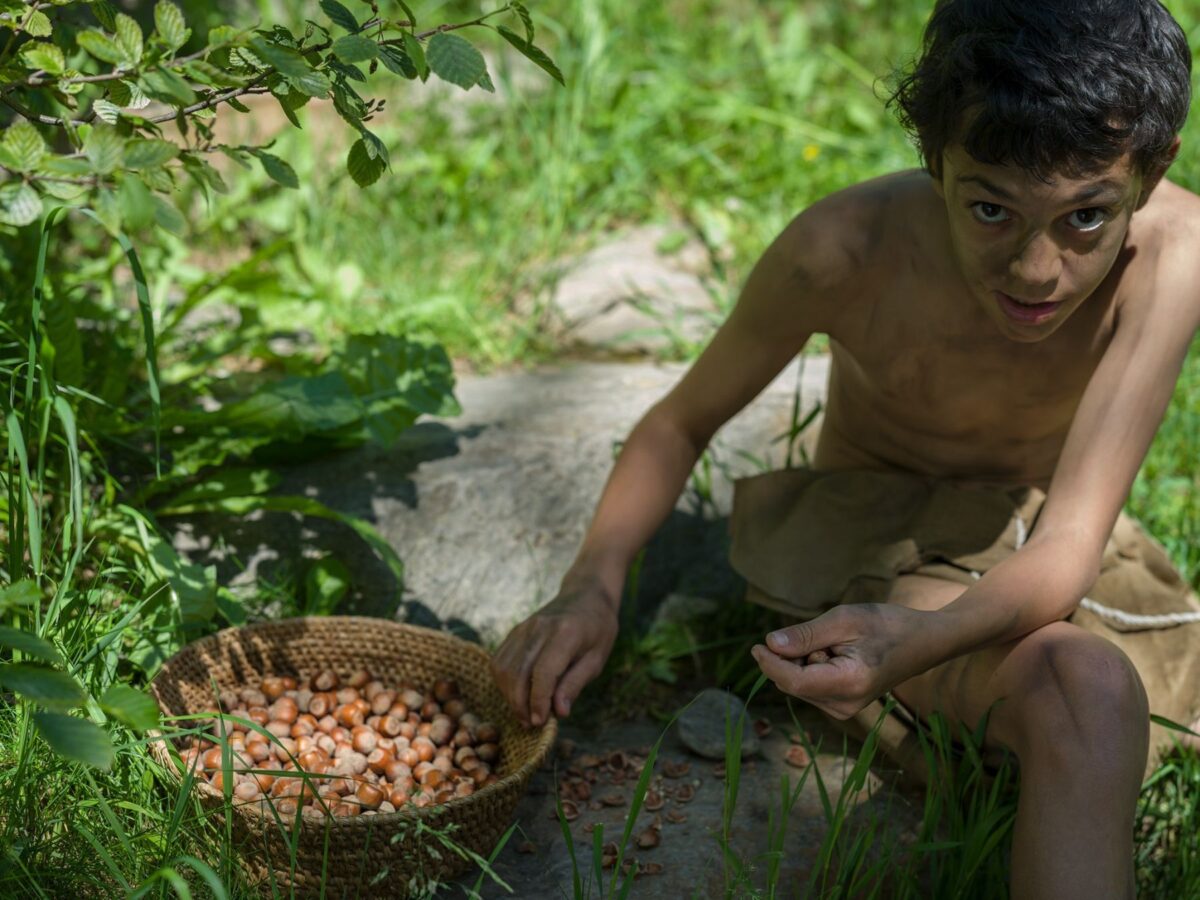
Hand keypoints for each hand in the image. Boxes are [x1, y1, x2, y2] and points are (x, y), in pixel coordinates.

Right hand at [491, 576, 619, 727]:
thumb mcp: (597, 659)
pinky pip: (499, 660)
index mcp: (566, 633)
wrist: (585, 596)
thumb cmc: (597, 630)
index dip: (539, 701)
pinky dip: (503, 682)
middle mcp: (540, 628)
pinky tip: (517, 693)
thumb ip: (575, 683)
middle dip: (520, 704)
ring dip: (509, 695)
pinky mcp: (515, 630)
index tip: (540, 722)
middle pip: (518, 672)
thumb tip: (559, 712)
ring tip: (524, 712)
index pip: (543, 673)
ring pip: (504, 668)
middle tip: (531, 723)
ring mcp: (524, 627)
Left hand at [750, 603, 932, 719]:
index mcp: (849, 684)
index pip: (794, 682)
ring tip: (836, 645)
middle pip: (793, 684)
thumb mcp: (845, 620)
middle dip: (791, 658)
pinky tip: (835, 655)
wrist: (922, 641)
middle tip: (822, 635)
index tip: (757, 645)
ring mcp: (844, 709)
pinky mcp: (842, 706)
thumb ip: (806, 635)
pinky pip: (809, 686)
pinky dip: (811, 667)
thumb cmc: (886, 625)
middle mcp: (845, 705)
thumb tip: (769, 644)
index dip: (771, 664)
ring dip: (802, 661)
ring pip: (798, 685)